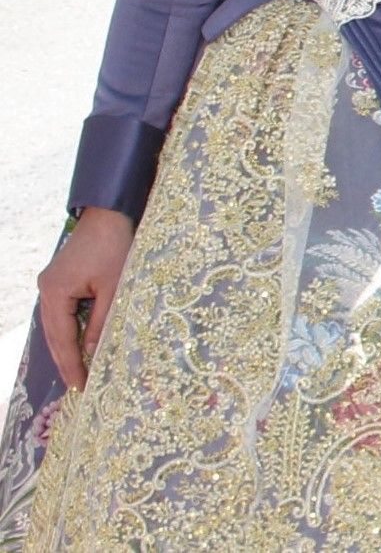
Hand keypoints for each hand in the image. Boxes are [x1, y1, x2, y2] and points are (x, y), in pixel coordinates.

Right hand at [37, 207, 133, 389]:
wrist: (108, 213)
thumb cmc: (113, 247)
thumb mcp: (113, 287)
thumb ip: (101, 321)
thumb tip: (92, 351)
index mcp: (55, 292)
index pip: (62, 339)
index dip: (71, 364)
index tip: (80, 387)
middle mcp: (46, 290)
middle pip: (53, 335)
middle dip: (65, 361)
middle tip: (78, 387)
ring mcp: (49, 283)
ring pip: (55, 325)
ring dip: (66, 347)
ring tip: (78, 372)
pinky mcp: (57, 279)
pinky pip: (59, 312)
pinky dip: (67, 330)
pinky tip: (76, 344)